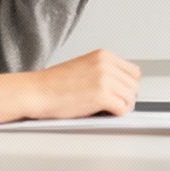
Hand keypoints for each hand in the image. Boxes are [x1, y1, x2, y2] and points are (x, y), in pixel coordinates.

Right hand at [0, 49, 141, 120]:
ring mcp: (105, 79)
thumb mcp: (84, 67)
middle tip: (111, 105)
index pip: (133, 72)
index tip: (119, 94)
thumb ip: (104, 72)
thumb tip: (122, 86)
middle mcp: (106, 64)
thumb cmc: (53, 84)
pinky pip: (123, 109)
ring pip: (130, 98)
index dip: (127, 86)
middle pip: (134, 85)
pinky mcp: (102, 95)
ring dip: (121, 107)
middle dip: (125, 97)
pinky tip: (103, 114)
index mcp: (103, 55)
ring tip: (105, 110)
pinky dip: (116, 114)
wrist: (35, 92)